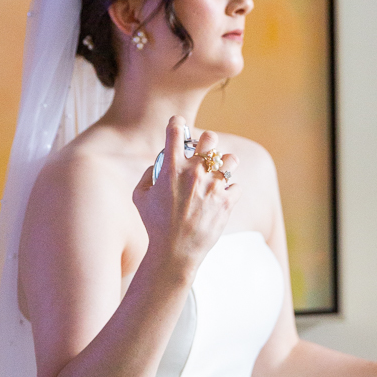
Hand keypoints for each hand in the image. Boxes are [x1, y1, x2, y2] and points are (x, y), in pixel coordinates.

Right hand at [133, 116, 238, 270]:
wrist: (175, 253)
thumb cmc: (154, 225)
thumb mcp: (140, 197)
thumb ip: (148, 174)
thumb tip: (159, 163)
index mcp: (172, 167)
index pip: (176, 129)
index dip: (178, 123)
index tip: (179, 127)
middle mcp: (195, 172)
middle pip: (210, 138)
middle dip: (207, 141)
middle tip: (204, 152)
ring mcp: (213, 186)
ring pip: (230, 159)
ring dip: (225, 163)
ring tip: (219, 173)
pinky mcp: (227, 202)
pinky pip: (237, 185)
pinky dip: (230, 190)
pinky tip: (222, 196)